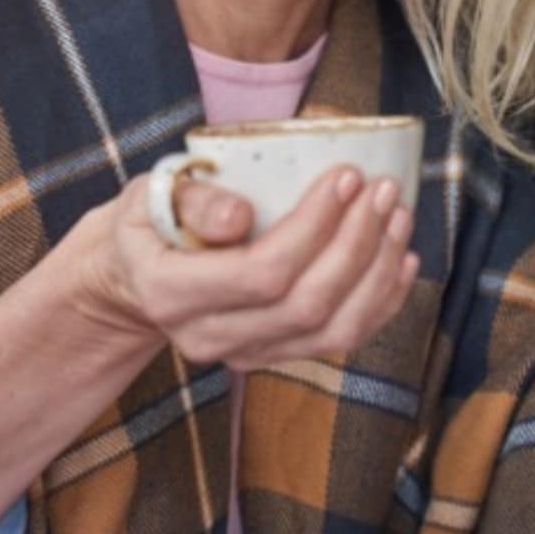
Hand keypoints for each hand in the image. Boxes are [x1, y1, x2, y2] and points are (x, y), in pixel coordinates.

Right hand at [76, 166, 417, 371]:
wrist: (134, 277)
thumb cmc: (148, 222)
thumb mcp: (149, 194)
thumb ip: (191, 200)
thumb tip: (239, 216)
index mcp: (171, 293)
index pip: (261, 273)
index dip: (313, 227)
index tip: (345, 177)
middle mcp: (207, 337)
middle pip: (306, 305)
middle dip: (358, 245)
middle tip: (383, 190)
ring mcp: (242, 355)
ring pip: (333, 331)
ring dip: (377, 274)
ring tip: (398, 219)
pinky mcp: (270, 356)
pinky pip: (339, 341)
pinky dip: (380, 301)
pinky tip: (400, 260)